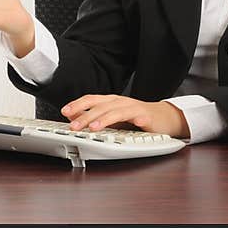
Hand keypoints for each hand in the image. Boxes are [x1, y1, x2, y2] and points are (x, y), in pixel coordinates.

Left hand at [61, 95, 190, 138]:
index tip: (65, 111)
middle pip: (100, 107)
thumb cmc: (136, 118)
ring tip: (94, 127)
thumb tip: (73, 118)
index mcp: (110, 102)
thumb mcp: (111, 119)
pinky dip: (136, 119)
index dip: (78, 104)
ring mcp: (133, 108)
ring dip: (105, 119)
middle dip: (86, 116)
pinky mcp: (147, 116)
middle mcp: (120, 102)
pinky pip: (140, 117)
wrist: (162, 118)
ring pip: (117, 111)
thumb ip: (93, 118)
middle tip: (74, 126)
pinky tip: (133, 123)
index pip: (91, 100)